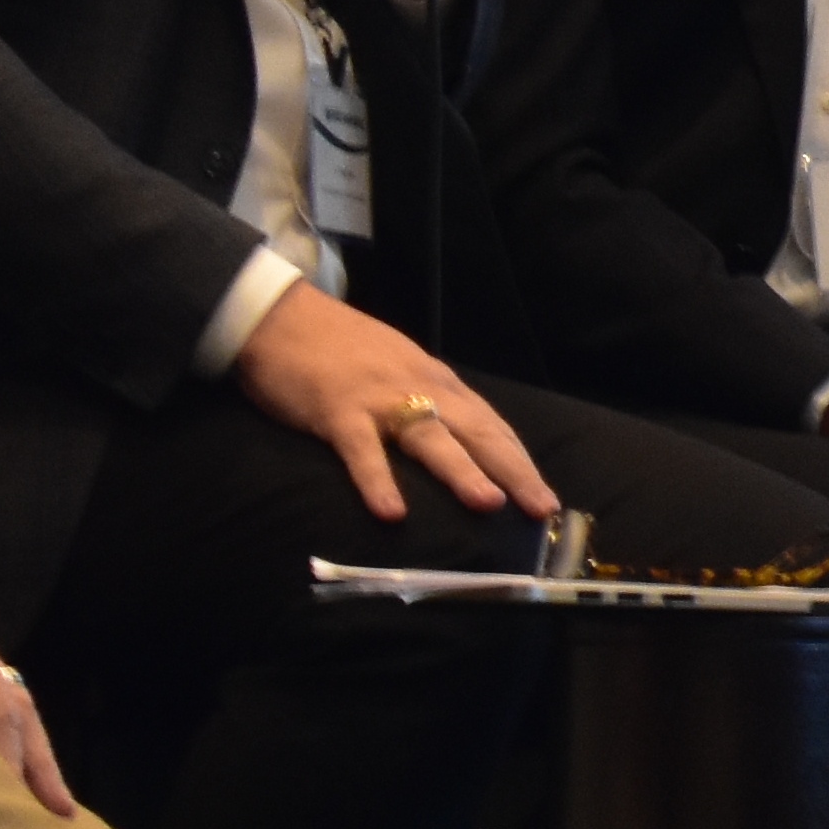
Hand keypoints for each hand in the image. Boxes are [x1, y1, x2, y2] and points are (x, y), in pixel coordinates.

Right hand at [232, 280, 554, 523]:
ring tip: (490, 505)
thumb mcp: (399, 370)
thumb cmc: (342, 348)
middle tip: (542, 508)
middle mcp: (419, 386)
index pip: (490, 424)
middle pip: (476, 431)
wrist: (282, 316)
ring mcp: (378, 398)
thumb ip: (429, 401)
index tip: (546, 496)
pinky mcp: (337, 410)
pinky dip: (378, 480)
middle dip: (513, 471)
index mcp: (437, 380)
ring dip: (461, 471)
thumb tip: (461, 445)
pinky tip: (392, 513)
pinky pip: (361, 450)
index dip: (520, 460)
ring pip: (429, 437)